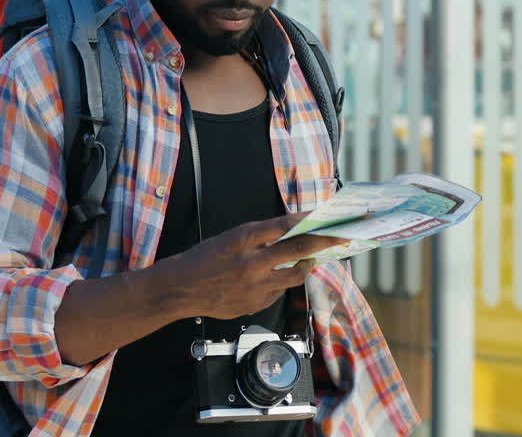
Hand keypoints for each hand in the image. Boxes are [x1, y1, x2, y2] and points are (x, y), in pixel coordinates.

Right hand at [170, 212, 345, 320]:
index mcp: (242, 239)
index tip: (326, 216)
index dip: (309, 220)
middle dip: (324, 242)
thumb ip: (258, 238)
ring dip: (307, 266)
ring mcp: (255, 287)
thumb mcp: (229, 239)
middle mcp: (252, 263)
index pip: (284, 225)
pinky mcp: (255, 304)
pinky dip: (280, 283)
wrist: (180, 289)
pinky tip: (271, 280)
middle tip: (340, 237)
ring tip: (309, 260)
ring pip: (295, 276)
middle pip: (298, 250)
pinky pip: (278, 292)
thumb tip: (289, 234)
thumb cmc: (202, 259)